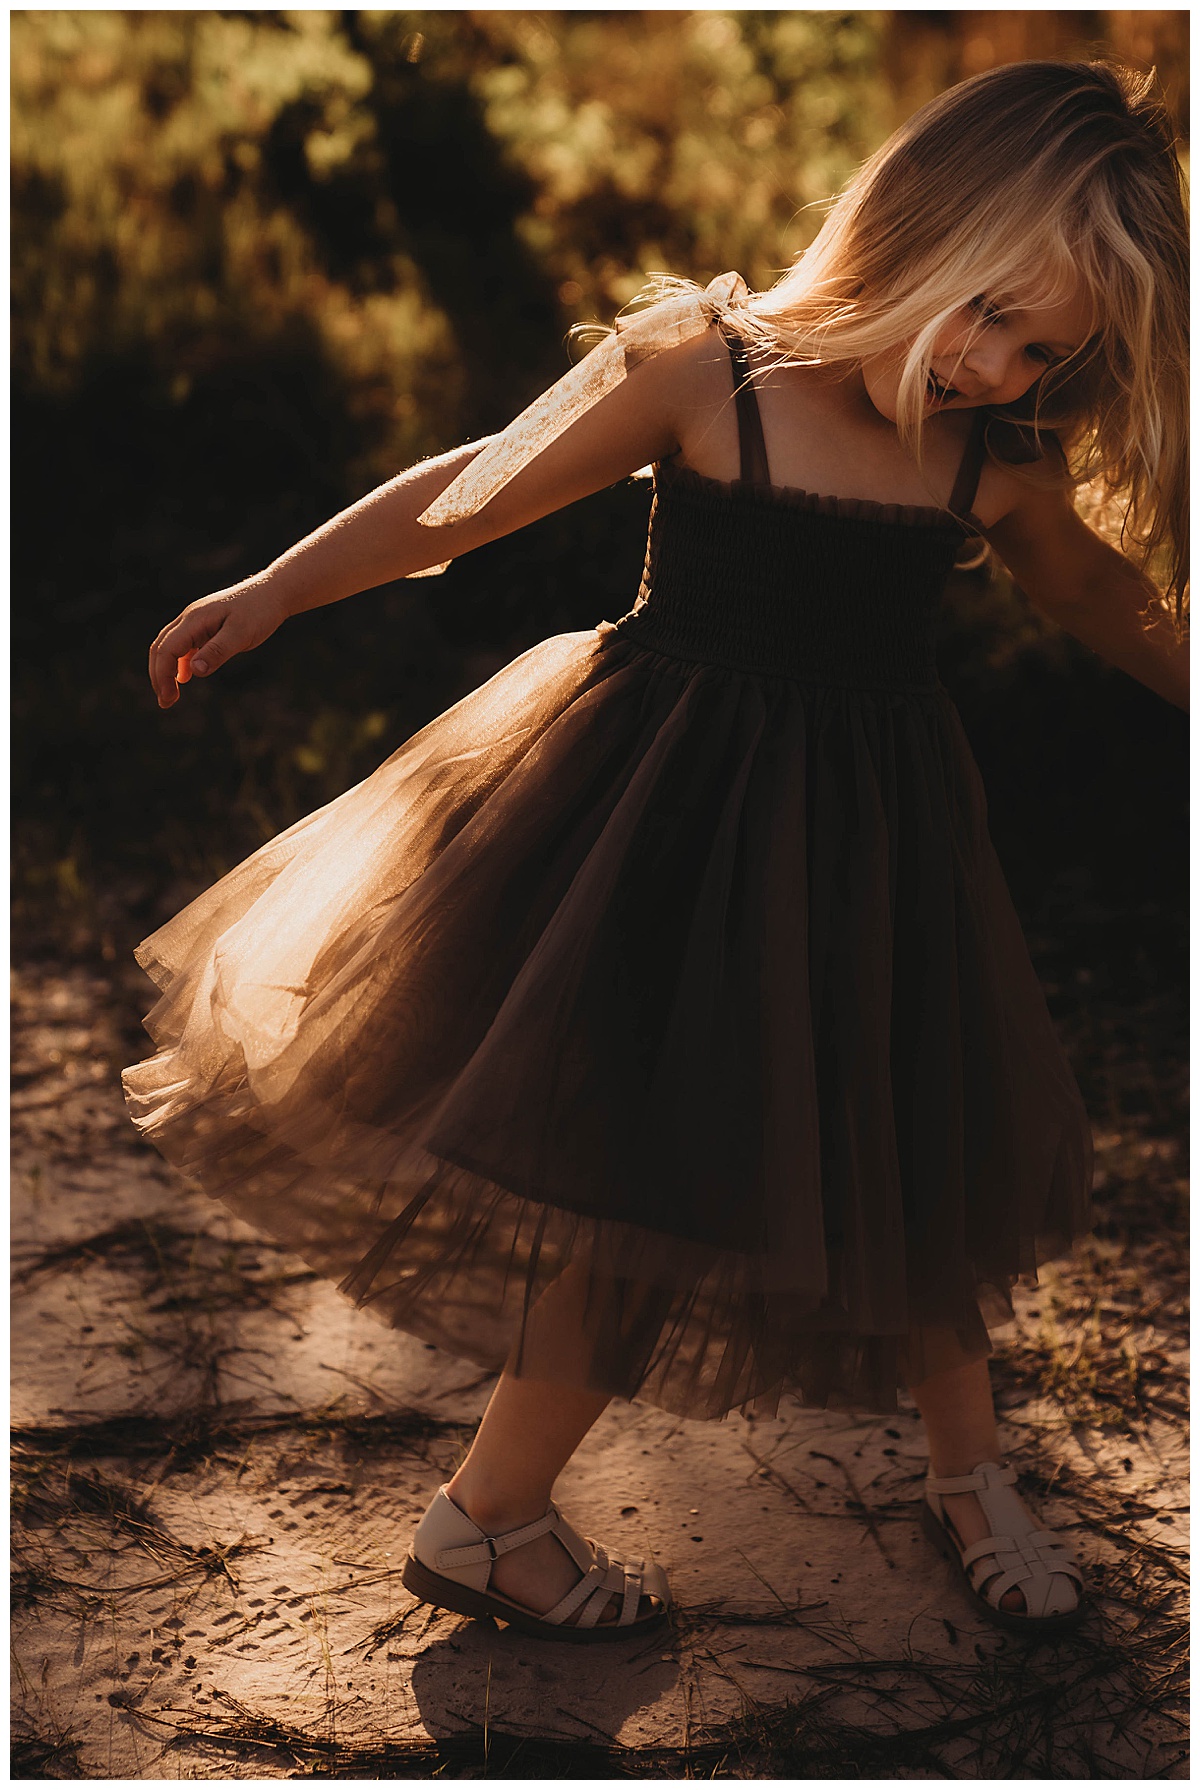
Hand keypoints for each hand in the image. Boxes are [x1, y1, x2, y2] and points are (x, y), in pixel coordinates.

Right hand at [148, 578, 288, 708]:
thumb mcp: (241, 634)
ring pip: (170, 647)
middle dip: (158, 676)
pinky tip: (185, 678)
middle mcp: (189, 619)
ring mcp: (196, 622)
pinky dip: (180, 663)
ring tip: (171, 695)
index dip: (163, 675)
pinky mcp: (204, 627)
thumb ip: (217, 651)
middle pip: (161, 647)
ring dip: (166, 671)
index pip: (166, 649)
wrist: (272, 593)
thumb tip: (193, 672)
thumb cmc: (259, 612)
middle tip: (165, 703)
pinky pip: (184, 646)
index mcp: (194, 619)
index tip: (169, 698)